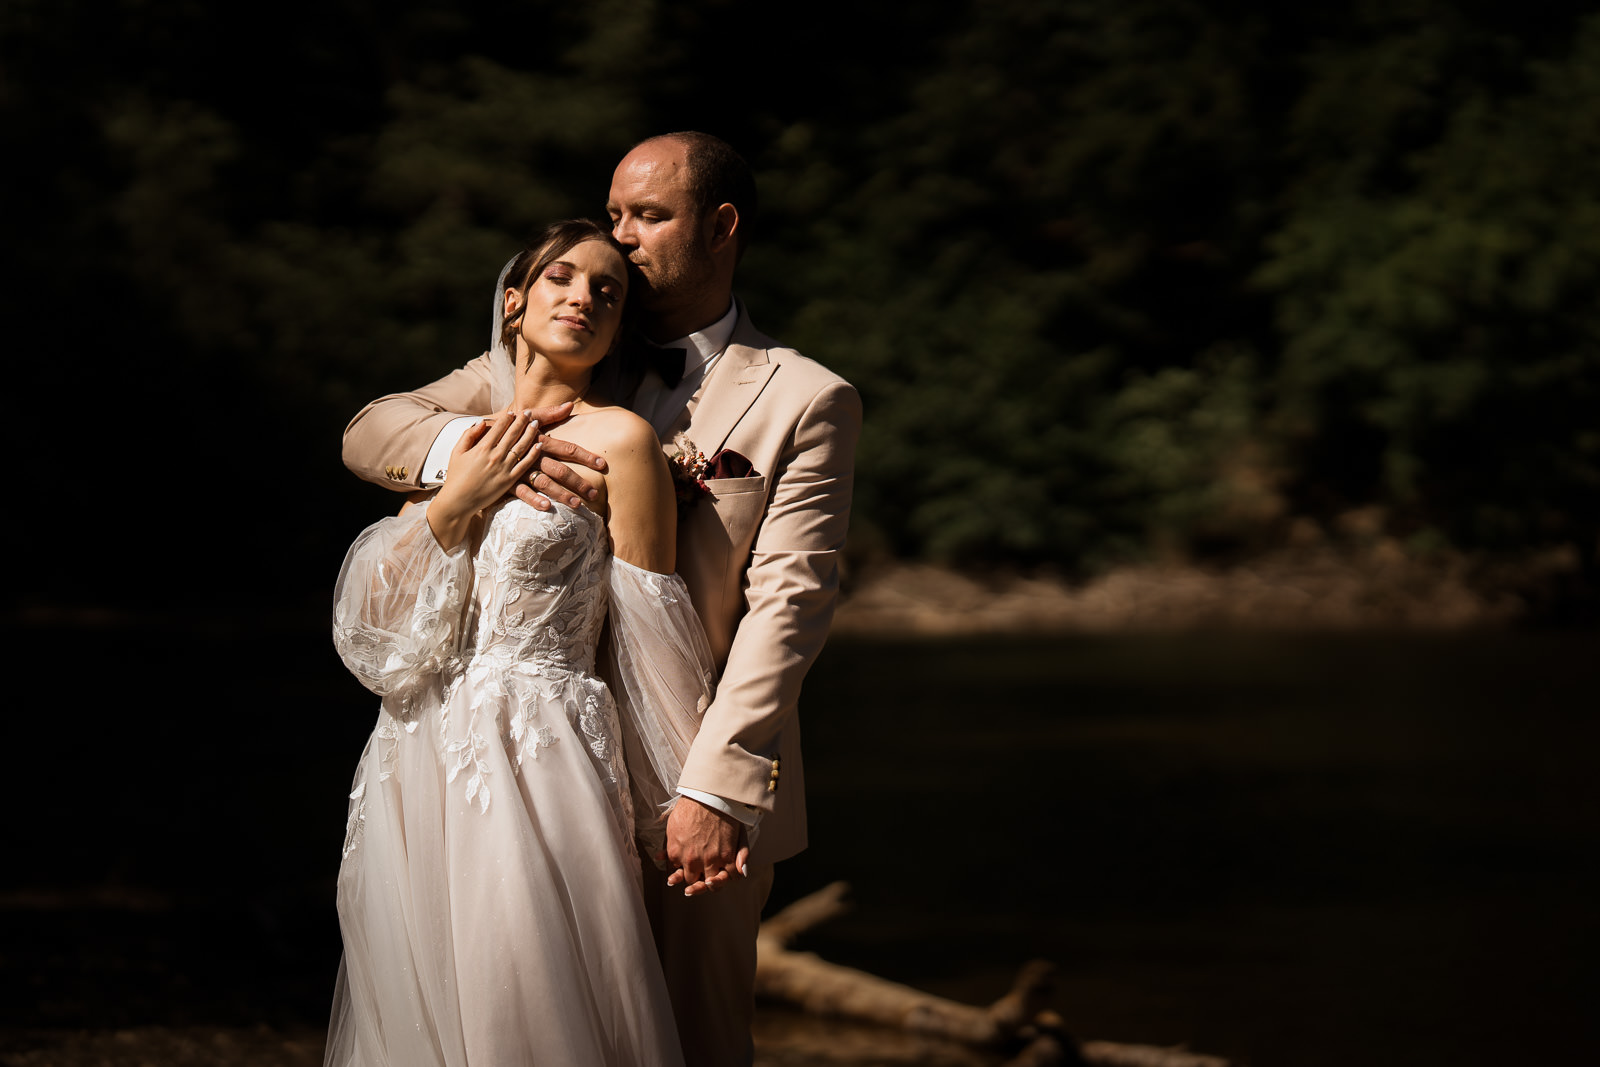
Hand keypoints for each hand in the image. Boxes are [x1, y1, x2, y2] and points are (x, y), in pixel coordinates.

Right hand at [427, 408, 541, 547]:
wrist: (459, 501)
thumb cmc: (456, 476)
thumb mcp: (456, 452)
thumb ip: (468, 435)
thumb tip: (481, 422)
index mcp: (481, 448)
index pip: (498, 428)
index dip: (507, 418)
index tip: (513, 412)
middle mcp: (495, 456)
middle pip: (512, 434)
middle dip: (522, 421)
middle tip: (529, 412)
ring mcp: (504, 468)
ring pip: (521, 446)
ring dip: (530, 433)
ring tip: (536, 424)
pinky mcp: (510, 480)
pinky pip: (525, 464)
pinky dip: (533, 454)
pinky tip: (539, 445)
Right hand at [488, 401, 604, 510]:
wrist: (475, 440)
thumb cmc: (504, 429)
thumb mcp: (525, 418)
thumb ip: (549, 413)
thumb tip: (570, 405)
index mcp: (538, 440)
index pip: (567, 448)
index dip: (585, 456)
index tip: (602, 464)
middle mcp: (531, 455)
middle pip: (560, 469)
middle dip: (578, 482)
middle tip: (594, 493)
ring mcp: (519, 470)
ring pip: (544, 483)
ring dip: (561, 494)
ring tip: (577, 505)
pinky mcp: (506, 482)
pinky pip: (521, 492)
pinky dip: (533, 499)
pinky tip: (547, 507)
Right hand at [659, 797, 749, 897]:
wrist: (704, 795)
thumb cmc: (724, 812)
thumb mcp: (740, 833)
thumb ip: (742, 854)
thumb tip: (742, 872)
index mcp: (726, 858)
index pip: (724, 880)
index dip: (719, 880)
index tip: (713, 878)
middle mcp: (708, 861)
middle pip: (704, 884)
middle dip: (702, 882)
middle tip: (697, 879)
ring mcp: (690, 858)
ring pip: (687, 878)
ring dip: (686, 875)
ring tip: (682, 872)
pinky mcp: (674, 851)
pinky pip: (671, 866)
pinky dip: (671, 864)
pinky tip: (671, 860)